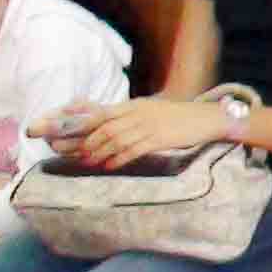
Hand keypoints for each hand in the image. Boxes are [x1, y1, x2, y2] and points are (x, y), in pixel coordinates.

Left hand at [65, 96, 232, 168]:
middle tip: (75, 154)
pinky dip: (118, 158)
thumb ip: (128, 115)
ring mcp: (149, 126)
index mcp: (133, 105)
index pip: (100, 112)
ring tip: (89, 162)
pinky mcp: (160, 139)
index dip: (80, 122)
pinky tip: (110, 165)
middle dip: (86, 142)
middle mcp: (138, 113)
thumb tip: (106, 124)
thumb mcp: (149, 110)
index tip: (64, 132)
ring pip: (116, 140)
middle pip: (104, 127)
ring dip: (100, 153)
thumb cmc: (177, 116)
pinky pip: (133, 149)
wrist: (206, 118)